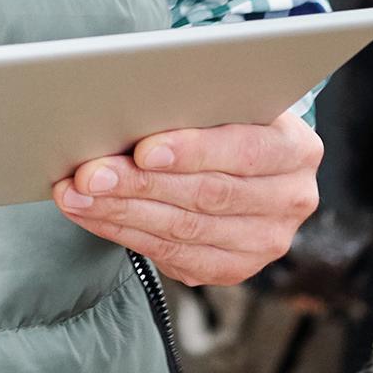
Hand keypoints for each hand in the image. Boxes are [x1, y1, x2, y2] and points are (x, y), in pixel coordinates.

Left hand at [53, 114, 321, 285]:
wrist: (244, 166)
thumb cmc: (222, 121)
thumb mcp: (223, 104)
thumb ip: (194, 105)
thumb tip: (130, 107)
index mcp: (297, 148)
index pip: (245, 150)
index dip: (193, 151)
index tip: (143, 150)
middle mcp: (291, 198)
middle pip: (207, 194)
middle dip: (140, 184)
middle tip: (88, 175)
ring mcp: (266, 240)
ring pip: (184, 229)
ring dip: (121, 212)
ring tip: (75, 195)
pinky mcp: (235, 268)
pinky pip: (173, 255)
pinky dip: (124, 233)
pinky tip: (91, 215)